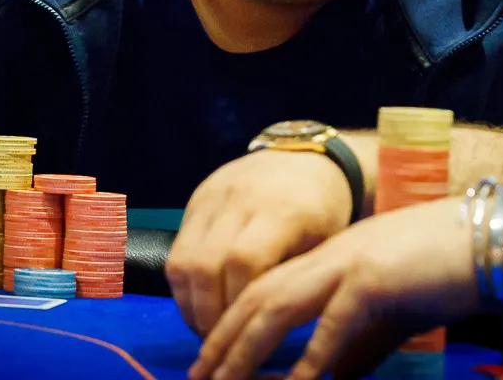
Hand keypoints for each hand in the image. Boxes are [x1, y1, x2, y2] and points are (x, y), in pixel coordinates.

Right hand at [167, 150, 351, 337]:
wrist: (308, 161)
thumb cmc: (325, 214)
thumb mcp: (324, 246)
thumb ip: (292, 280)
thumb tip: (260, 331)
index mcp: (282, 210)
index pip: (243, 260)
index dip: (236, 304)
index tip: (242, 334)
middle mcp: (241, 198)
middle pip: (204, 264)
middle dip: (207, 312)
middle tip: (219, 341)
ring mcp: (214, 195)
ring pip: (182, 259)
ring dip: (189, 302)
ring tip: (206, 327)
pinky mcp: (197, 199)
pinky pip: (178, 249)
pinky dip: (184, 284)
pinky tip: (200, 302)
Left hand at [190, 196, 476, 379]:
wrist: (493, 239)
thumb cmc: (445, 275)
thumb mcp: (391, 314)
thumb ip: (358, 343)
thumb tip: (332, 377)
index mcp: (327, 259)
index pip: (264, 289)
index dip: (231, 324)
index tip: (209, 360)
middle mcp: (328, 257)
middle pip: (258, 297)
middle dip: (223, 339)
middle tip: (198, 377)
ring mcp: (348, 263)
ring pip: (279, 306)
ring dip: (246, 348)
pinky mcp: (375, 279)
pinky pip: (333, 324)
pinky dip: (310, 358)